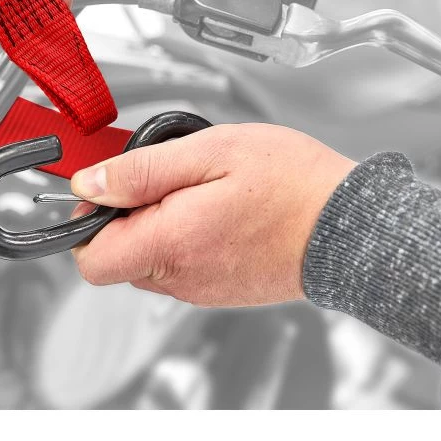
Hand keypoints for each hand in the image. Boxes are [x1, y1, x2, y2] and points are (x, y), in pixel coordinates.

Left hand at [68, 123, 355, 305]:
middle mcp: (181, 277)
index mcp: (170, 243)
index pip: (90, 258)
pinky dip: (184, 237)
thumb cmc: (292, 183)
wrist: (353, 226)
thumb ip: (141, 170)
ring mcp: (202, 289)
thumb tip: (89, 184)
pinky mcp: (221, 289)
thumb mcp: (209, 151)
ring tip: (199, 190)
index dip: (87, 220)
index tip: (108, 188)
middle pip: (118, 256)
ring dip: (157, 223)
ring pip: (148, 260)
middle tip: (166, 177)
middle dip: (126, 215)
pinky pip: (180, 265)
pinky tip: (217, 209)